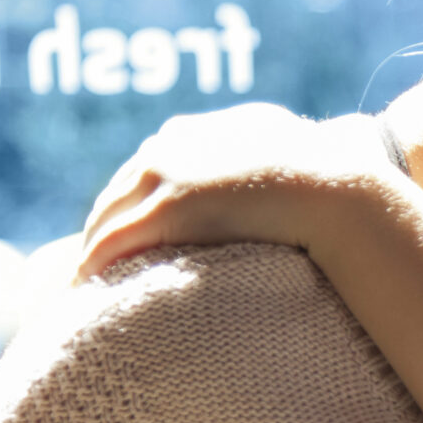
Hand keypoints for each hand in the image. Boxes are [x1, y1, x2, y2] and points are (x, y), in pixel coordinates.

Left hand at [75, 106, 395, 278]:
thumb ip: (271, 161)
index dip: (131, 209)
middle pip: (115, 195)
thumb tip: (299, 169)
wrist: (336, 189)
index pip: (140, 173)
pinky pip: (111, 242)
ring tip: (86, 289)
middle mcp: (169, 145)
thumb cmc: (328, 181)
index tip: (128, 242)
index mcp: (191, 132)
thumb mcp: (290, 154)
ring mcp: (164, 173)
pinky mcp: (167, 207)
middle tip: (95, 272)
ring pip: (105, 219)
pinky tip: (88, 290)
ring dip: (93, 254)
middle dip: (104, 232)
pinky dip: (94, 267)